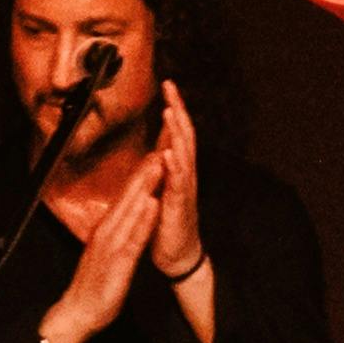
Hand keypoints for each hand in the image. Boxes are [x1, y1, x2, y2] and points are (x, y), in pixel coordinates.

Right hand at [39, 154, 162, 342]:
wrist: (78, 312)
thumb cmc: (94, 284)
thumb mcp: (106, 253)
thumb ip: (116, 234)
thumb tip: (126, 218)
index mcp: (105, 230)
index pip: (124, 198)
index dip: (139, 176)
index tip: (153, 154)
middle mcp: (106, 232)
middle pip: (127, 197)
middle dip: (144, 172)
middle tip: (159, 148)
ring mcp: (111, 246)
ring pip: (130, 211)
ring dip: (144, 188)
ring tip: (158, 166)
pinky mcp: (117, 262)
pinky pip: (133, 238)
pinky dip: (143, 220)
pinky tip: (152, 205)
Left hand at [147, 84, 206, 281]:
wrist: (177, 257)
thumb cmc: (168, 224)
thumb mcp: (161, 190)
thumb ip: (160, 170)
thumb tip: (158, 149)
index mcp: (178, 170)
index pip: (177, 133)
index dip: (174, 109)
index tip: (168, 85)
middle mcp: (185, 176)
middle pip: (184, 136)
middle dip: (178, 110)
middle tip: (171, 86)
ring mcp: (184, 190)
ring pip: (184, 156)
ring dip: (177, 133)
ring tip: (170, 111)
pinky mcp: (180, 207)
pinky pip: (178, 185)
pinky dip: (174, 168)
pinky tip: (168, 154)